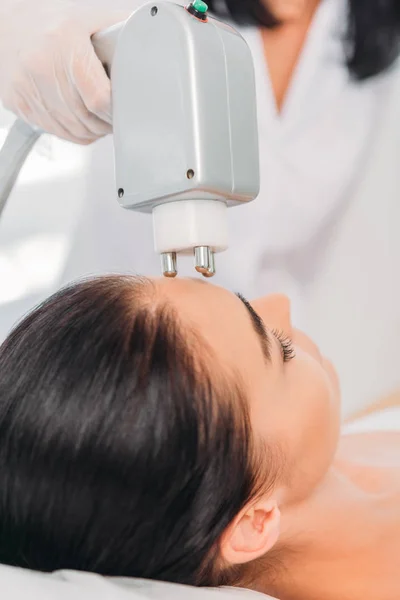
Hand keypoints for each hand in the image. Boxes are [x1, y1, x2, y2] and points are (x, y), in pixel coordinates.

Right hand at [0, 0, 130, 143]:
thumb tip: (153, 40)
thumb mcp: (88, 19)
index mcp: (64, 42)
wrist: (8, 26)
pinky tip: (82, 122)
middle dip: (106, 123)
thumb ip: (121, 31)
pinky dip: (74, 133)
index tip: (123, 112)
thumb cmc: (51, 23)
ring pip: (72, 130)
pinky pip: (56, 131)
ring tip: (100, 121)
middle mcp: (42, 65)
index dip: (114, 111)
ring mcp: (27, 87)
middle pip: (86, 118)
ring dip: (92, 132)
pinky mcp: (18, 103)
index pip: (98, 97)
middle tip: (115, 118)